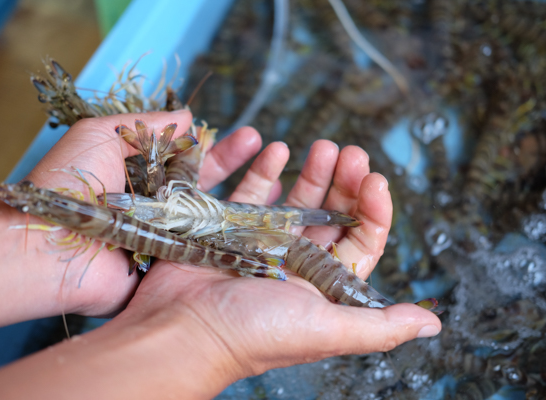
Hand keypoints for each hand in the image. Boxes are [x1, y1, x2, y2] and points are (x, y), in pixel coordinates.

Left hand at [0, 110, 267, 334]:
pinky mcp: (169, 266)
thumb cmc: (69, 184)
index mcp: (139, 176)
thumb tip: (187, 115)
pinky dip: (236, 239)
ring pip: (212, 218)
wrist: (47, 245)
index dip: (218, 150)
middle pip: (206, 187)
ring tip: (279, 181)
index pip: (189, 160)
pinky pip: (206, 251)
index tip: (248, 138)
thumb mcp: (101, 135)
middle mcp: (155, 207)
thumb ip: (147, 125)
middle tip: (273, 148)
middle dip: (238, 168)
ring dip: (245, 201)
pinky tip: (267, 228)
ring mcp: (164, 238)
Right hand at [102, 137, 441, 394]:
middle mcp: (297, 263)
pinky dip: (263, 170)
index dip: (373, 207)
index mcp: (324, 285)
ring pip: (294, 198)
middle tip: (349, 150)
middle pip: (330, 212)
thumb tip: (432, 325)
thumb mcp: (326, 329)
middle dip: (343, 180)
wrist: (183, 331)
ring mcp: (262, 243)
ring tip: (319, 146)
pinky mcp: (228, 228)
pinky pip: (250, 192)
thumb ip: (379, 326)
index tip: (373, 178)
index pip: (361, 238)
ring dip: (309, 170)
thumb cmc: (255, 334)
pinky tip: (274, 151)